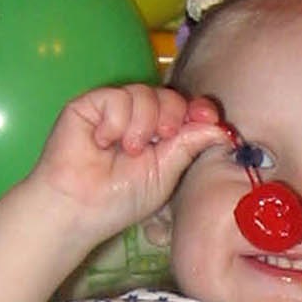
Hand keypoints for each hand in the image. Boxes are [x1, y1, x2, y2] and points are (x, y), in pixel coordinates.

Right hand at [31, 83, 225, 243]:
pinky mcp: (90, 104)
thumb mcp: (164, 174)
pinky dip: (116, 121)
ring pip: (144, 93)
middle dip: (172, 115)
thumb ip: (188, 146)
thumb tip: (221, 128)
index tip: (209, 117)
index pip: (185, 110)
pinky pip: (117, 97)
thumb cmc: (120, 199)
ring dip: (142, 123)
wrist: (80, 207)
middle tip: (161, 140)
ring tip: (128, 150)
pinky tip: (103, 142)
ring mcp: (114, 109)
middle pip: (168, 97)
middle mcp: (139, 119)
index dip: (199, 109)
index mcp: (160, 137)